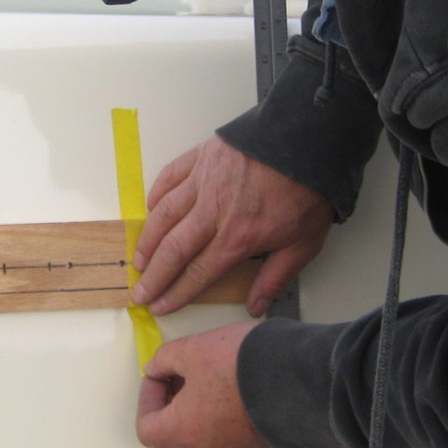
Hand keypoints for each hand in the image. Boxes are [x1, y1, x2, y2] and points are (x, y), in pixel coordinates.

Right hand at [132, 136, 333, 315]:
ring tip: (139, 259)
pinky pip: (169, 177)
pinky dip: (156, 195)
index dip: (176, 293)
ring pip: (164, 216)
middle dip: (153, 276)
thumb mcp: (304, 243)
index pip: (198, 273)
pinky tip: (150, 209)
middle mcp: (213, 212)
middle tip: (139, 292)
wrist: (307, 140)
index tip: (160, 306)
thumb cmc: (309, 191)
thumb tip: (256, 307)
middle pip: (173, 250)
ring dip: (147, 241)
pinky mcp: (200, 157)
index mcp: (238, 237)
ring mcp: (202, 182)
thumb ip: (276, 277)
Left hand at [135, 322, 265, 447]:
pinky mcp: (258, 439)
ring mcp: (236, 447)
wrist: (296, 374)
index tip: (159, 375)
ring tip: (210, 370)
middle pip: (176, 430)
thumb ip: (164, 359)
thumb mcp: (191, 349)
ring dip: (199, 402)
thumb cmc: (239, 365)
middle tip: (182, 368)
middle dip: (174, 397)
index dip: (147, 399)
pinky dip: (223, 408)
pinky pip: (230, 427)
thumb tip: (157, 368)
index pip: (147, 429)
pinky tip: (234, 381)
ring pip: (204, 428)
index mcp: (184, 432)